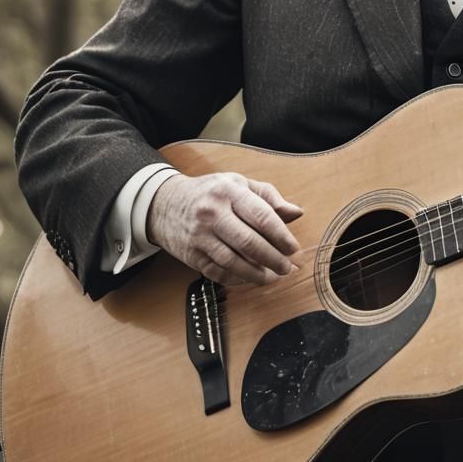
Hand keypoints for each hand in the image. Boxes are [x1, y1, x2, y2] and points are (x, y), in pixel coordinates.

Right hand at [147, 172, 302, 284]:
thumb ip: (269, 197)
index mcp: (229, 192)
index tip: (293, 248)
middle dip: (272, 258)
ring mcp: (200, 236)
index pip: (261, 216)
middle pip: (248, 242)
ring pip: (233, 261)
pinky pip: (217, 272)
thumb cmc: (211, 192)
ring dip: (257, 274)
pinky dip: (237, 279)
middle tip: (287, 267)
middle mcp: (213, 213)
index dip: (281, 235)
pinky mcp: (191, 255)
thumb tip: (297, 213)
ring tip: (273, 277)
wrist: (165, 203)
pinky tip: (250, 278)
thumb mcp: (239, 184)